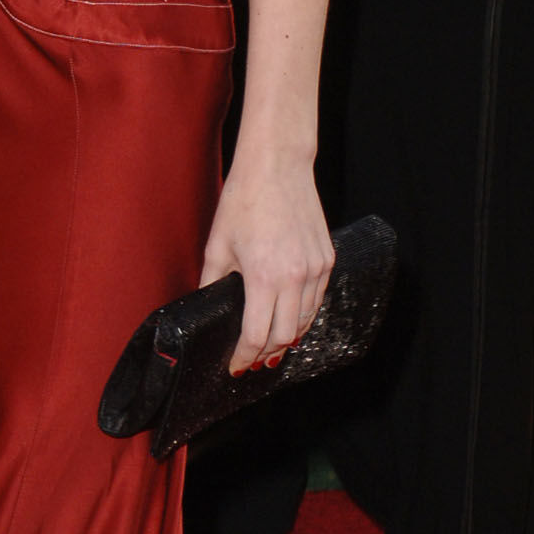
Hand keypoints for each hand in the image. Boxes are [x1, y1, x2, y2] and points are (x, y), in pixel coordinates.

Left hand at [200, 150, 332, 374]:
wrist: (278, 166)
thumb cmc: (244, 200)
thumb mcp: (217, 244)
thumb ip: (211, 282)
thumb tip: (205, 307)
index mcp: (264, 276)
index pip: (257, 336)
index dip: (244, 357)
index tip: (236, 366)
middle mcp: (296, 277)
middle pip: (284, 337)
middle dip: (266, 354)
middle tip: (251, 362)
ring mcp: (316, 269)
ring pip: (305, 321)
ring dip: (286, 337)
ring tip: (269, 346)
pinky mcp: (328, 259)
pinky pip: (317, 300)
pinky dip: (303, 315)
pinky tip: (288, 318)